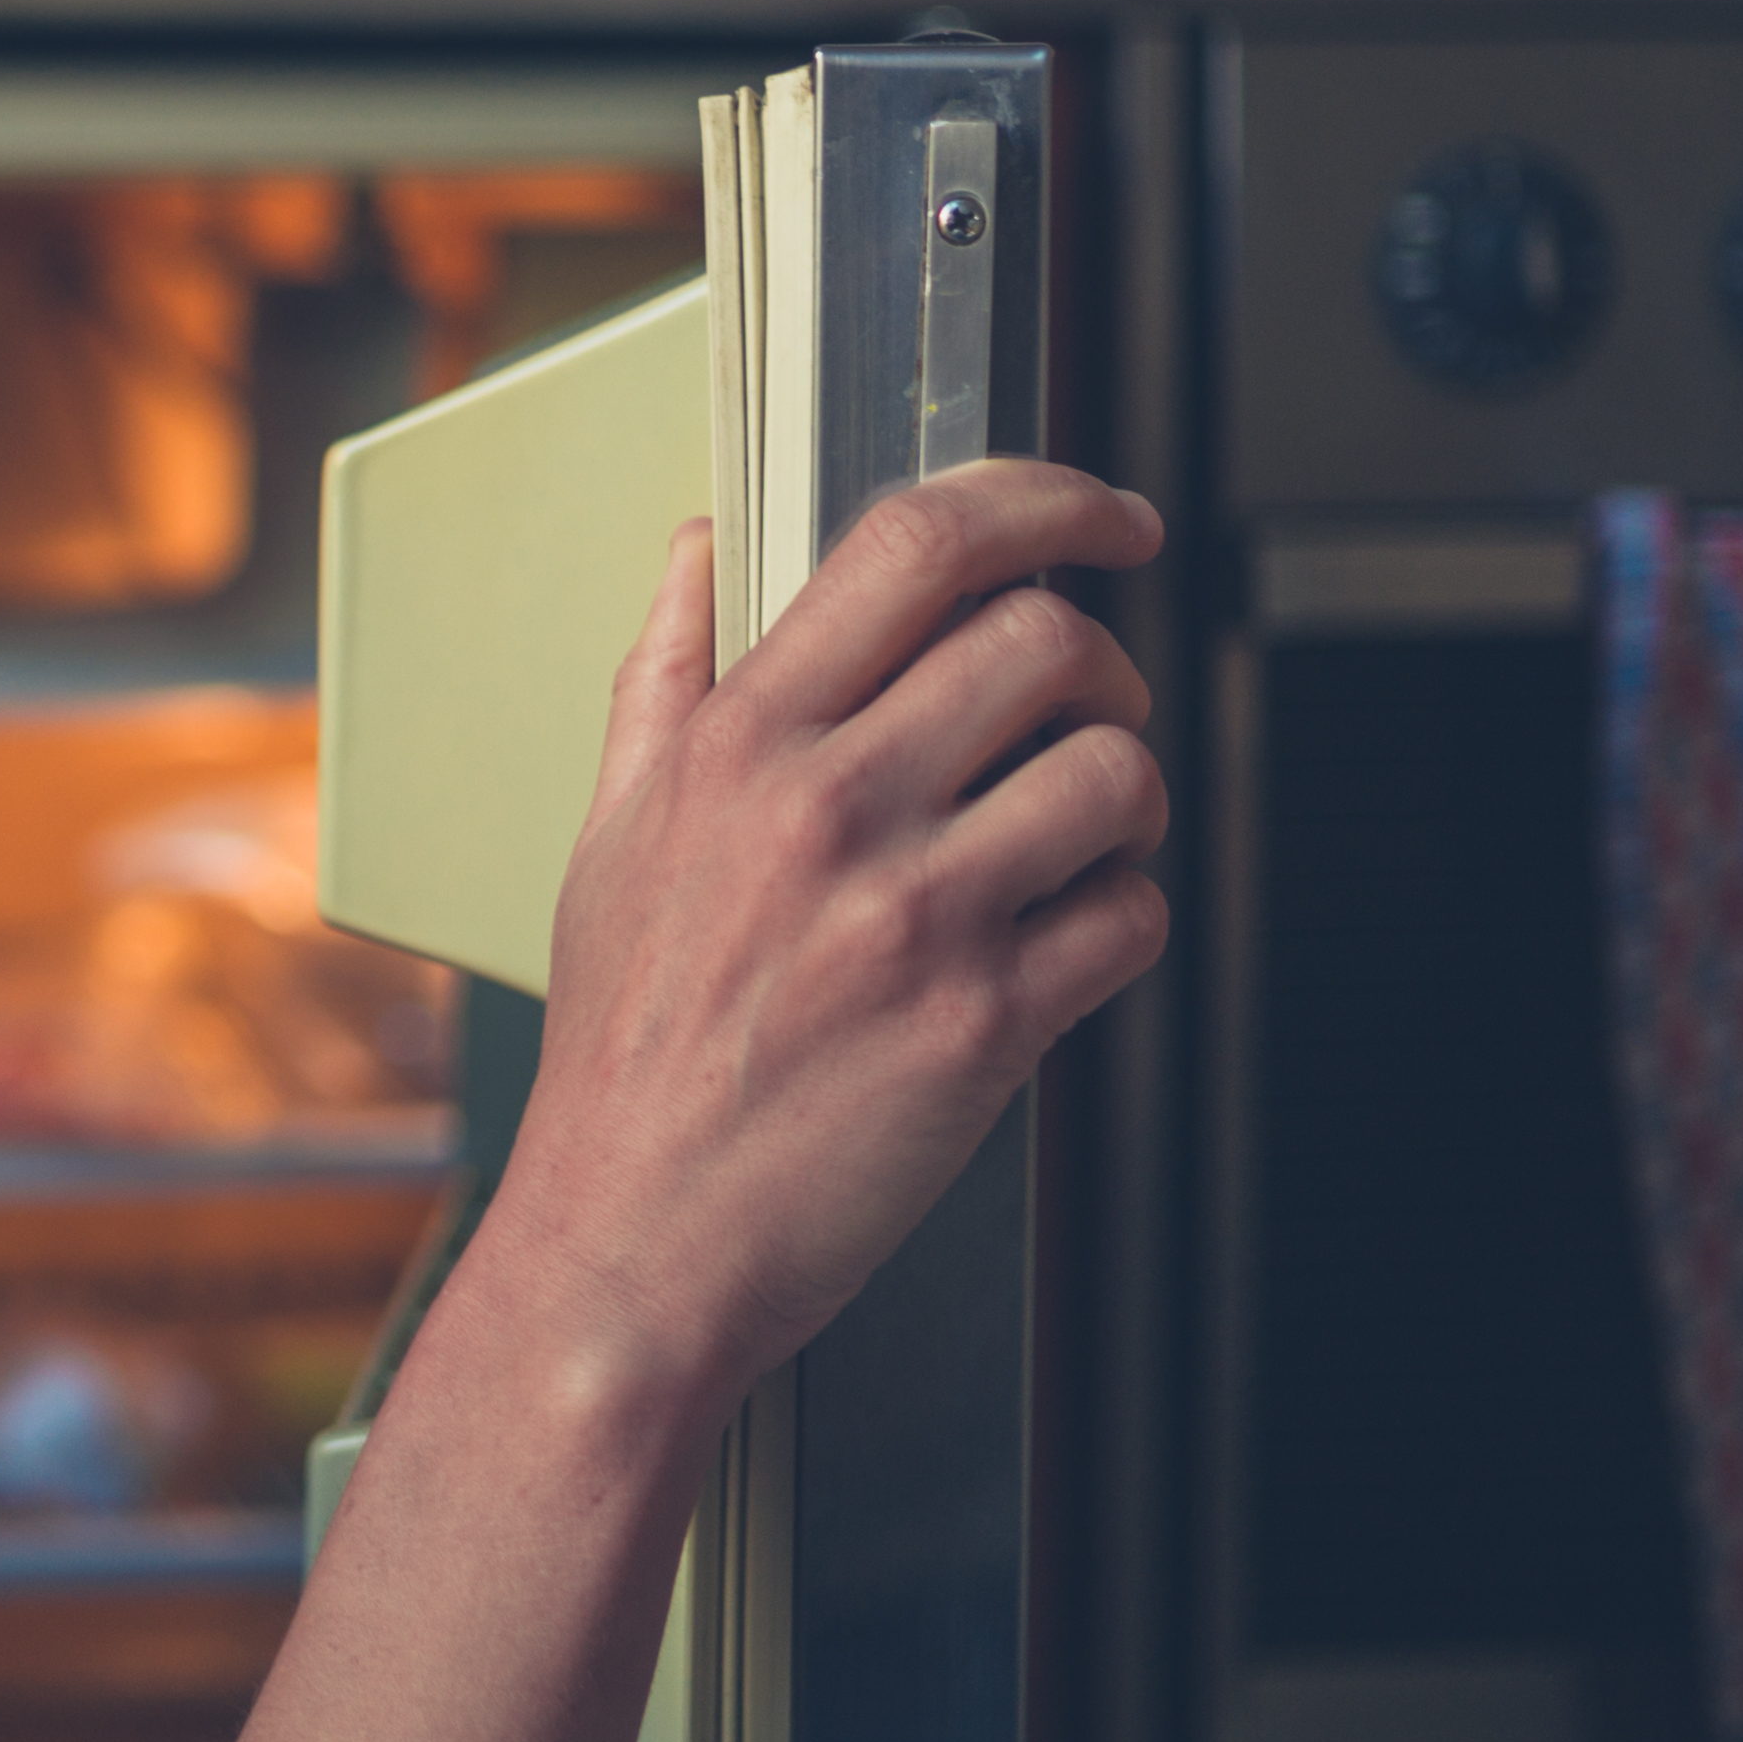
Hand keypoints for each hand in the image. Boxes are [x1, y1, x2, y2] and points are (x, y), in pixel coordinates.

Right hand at [472, 459, 1169, 1410]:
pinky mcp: (982, 1024)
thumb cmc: (623, 1054)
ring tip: (1075, 846)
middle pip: (1045, 640)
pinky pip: (1132, 920)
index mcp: (738, 744)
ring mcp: (910, 914)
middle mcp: (826, 808)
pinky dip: (1123, 924)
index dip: (1042, 500)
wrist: (632, 1240)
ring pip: (1115, 775)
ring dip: (1126, 803)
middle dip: (1099, 670)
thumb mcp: (610, 839)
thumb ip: (664, 681)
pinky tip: (1060, 949)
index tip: (1100, 520)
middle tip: (1081, 719)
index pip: (915, 545)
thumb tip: (696, 553)